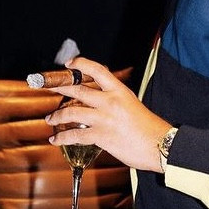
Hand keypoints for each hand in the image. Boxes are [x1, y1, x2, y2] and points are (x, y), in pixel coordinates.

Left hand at [44, 57, 170, 171]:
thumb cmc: (149, 128)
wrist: (159, 145)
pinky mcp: (101, 135)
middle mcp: (110, 101)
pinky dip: (62, 137)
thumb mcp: (132, 105)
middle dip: (59, 87)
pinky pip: (75, 134)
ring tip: (50, 119)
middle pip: (78, 88)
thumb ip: (115, 101)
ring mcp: (104, 118)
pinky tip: (56, 140)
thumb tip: (98, 103)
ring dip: (57, 115)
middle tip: (49, 87)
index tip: (69, 64)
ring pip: (72, 111)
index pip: (97, 70)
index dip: (80, 64)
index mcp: (120, 91)